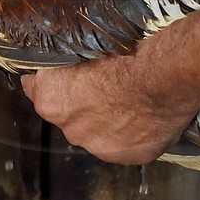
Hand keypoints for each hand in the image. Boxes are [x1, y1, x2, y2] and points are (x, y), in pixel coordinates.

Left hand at [20, 49, 194, 164]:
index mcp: (51, 99)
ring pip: (97, 132)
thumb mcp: (83, 43)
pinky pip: (126, 143)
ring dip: (108, 120)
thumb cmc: (126, 51)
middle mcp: (70, 129)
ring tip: (130, 100)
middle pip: (69, 114)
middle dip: (82, 103)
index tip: (63, 73)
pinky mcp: (129, 156)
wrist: (165, 74)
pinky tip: (145, 115)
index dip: (51, 79)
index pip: (34, 88)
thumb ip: (66, 63)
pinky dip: (133, 133)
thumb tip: (66, 62)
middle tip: (105, 84)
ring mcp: (100, 147)